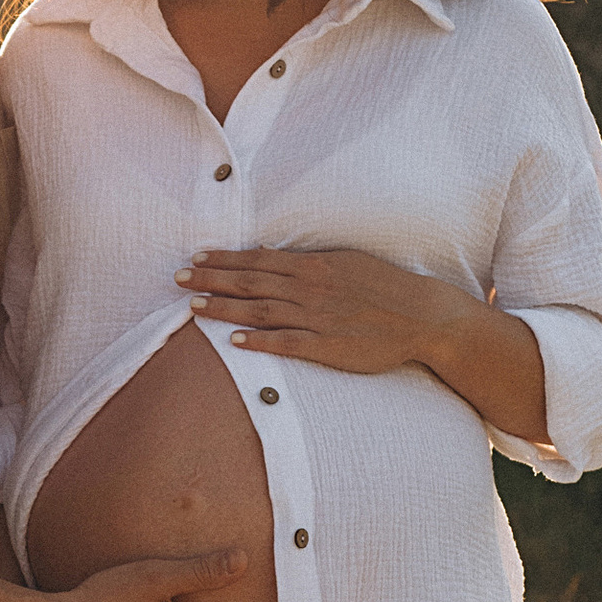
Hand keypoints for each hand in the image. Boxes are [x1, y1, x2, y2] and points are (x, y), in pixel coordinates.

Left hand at [182, 245, 462, 375]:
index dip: (224, 260)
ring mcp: (319, 318)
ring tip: (193, 307)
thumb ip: (305, 262)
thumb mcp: (345, 261)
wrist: (423, 315)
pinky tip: (235, 342)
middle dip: (211, 280)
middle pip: (251, 283)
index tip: (196, 258)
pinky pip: (288, 343)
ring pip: (262, 311)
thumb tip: (268, 255)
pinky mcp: (329, 346)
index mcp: (315, 265)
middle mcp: (311, 288)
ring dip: (225, 309)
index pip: (258, 260)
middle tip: (178, 278)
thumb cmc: (384, 287)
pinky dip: (261, 342)